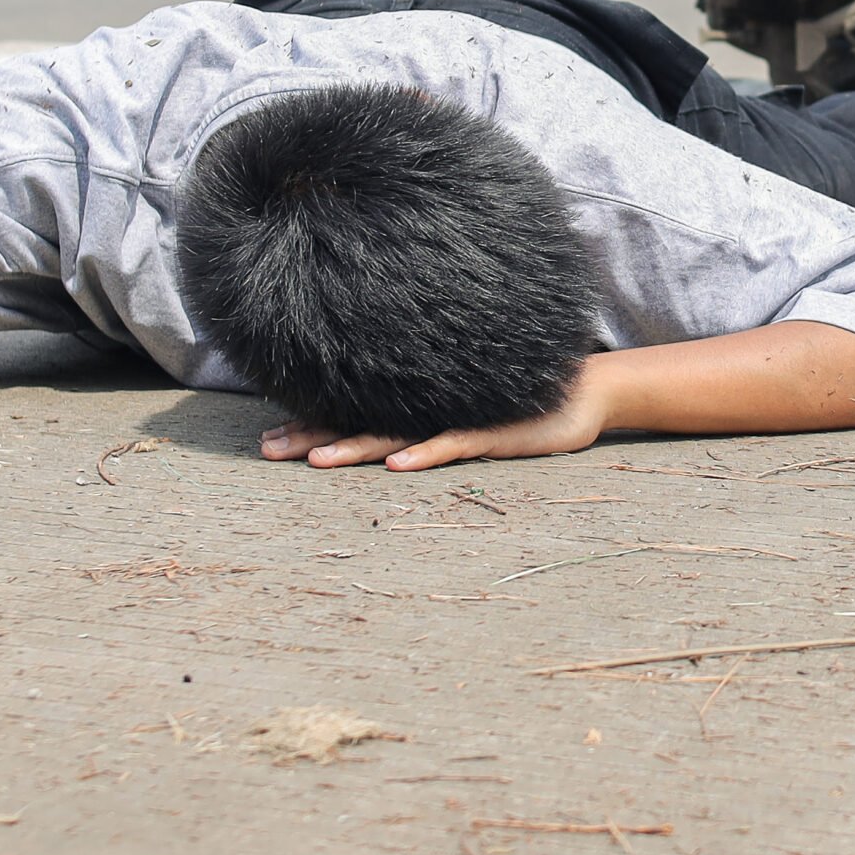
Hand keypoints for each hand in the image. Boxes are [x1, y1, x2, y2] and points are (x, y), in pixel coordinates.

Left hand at [259, 381, 611, 472]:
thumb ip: (434, 419)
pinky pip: (452, 443)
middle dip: (312, 436)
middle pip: (362, 423)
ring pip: (397, 434)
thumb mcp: (471, 414)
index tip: (270, 437)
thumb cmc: (524, 403)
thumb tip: (390, 436)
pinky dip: (423, 454)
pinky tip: (394, 466)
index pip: (356, 414)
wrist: (587, 388)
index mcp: (421, 405)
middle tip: (267, 450)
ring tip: (314, 460)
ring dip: (354, 446)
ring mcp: (460, 417)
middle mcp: (432, 408)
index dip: (313, 424)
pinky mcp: (493, 431)